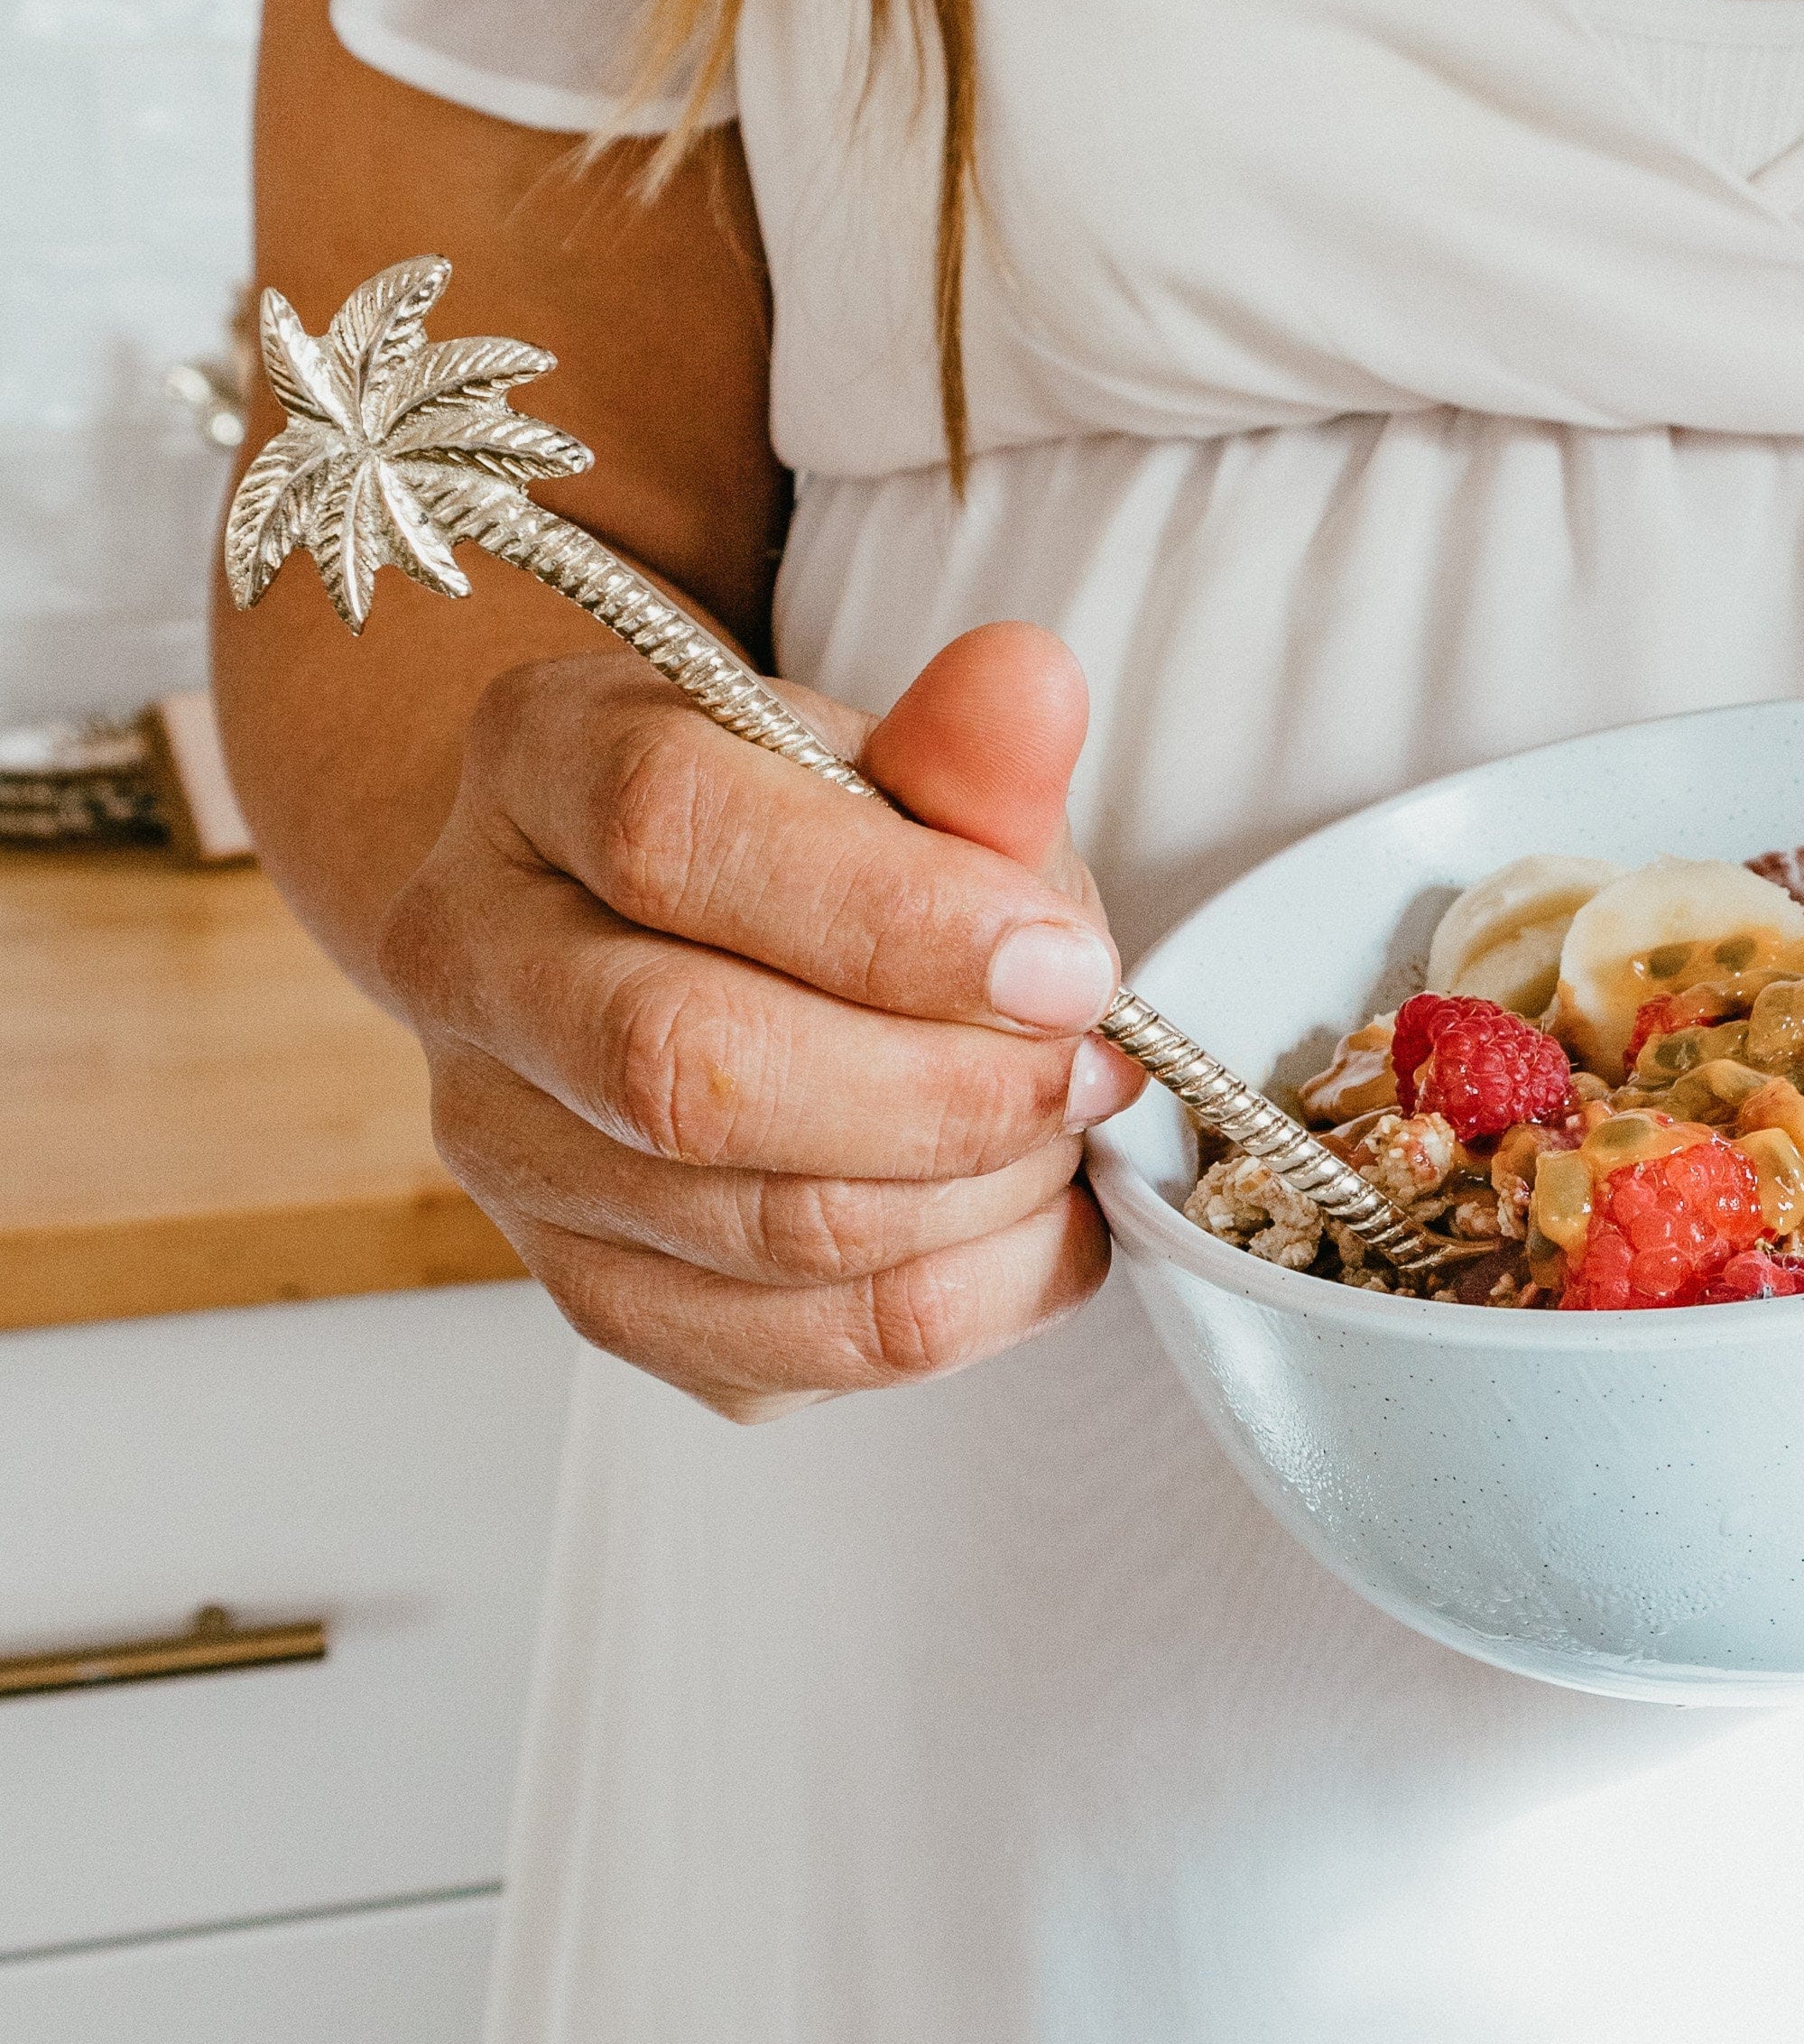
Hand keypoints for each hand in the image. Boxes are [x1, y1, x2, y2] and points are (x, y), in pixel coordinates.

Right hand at [379, 622, 1144, 1420]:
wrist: (676, 944)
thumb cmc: (805, 845)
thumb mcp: (886, 762)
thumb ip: (961, 749)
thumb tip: (1033, 688)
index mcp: (536, 764)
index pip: (672, 833)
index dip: (896, 916)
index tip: (1070, 964)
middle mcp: (475, 961)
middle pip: (687, 1067)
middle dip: (945, 1091)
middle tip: (1088, 1067)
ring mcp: (510, 1149)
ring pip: (755, 1231)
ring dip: (973, 1199)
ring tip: (1065, 1130)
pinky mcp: (591, 1294)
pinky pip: (791, 1356)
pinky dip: (961, 1303)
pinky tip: (1030, 1222)